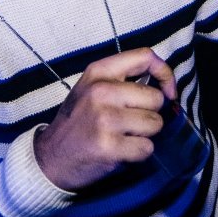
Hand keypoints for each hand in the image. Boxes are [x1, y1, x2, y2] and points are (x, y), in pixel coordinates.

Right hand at [33, 48, 175, 190]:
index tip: (167, 92)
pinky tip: (119, 152)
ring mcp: (104, 119)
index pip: (146, 57)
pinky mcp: (109, 146)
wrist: (50, 159)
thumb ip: (124, 80)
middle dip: (150, 114)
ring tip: (123, 137)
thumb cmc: (78, 122)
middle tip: (129, 123)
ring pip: (155, 124)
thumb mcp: (92, 89)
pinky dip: (138, 154)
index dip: (165, 74)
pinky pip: (146, 148)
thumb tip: (165, 86)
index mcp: (98, 72)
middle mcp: (101, 91)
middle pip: (155, 98)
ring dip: (145, 135)